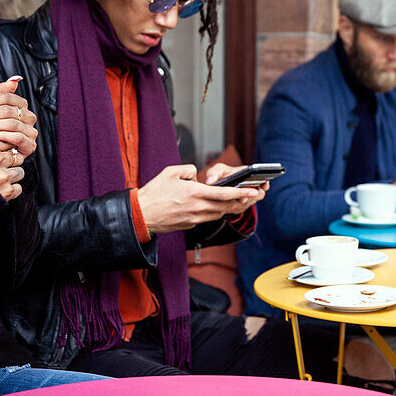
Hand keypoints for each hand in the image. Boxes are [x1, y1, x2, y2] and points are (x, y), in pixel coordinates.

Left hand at [0, 76, 37, 160]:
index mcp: (21, 105)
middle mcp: (29, 116)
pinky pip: (17, 137)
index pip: (4, 97)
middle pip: (6, 110)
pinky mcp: (30, 145)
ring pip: (10, 123)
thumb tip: (15, 78)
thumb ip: (0, 94)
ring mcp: (31, 131)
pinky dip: (1, 135)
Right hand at [136, 164, 263, 233]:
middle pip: (227, 206)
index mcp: (195, 193)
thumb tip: (198, 176)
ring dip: (230, 207)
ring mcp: (195, 218)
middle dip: (242, 201)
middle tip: (253, 196)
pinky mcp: (190, 225)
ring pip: (219, 213)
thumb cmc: (154, 193)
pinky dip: (216, 211)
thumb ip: (189, 170)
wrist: (141, 215)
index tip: (253, 191)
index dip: (241, 193)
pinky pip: (208, 217)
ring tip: (240, 200)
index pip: (224, 194)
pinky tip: (219, 206)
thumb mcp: (171, 172)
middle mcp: (198, 208)